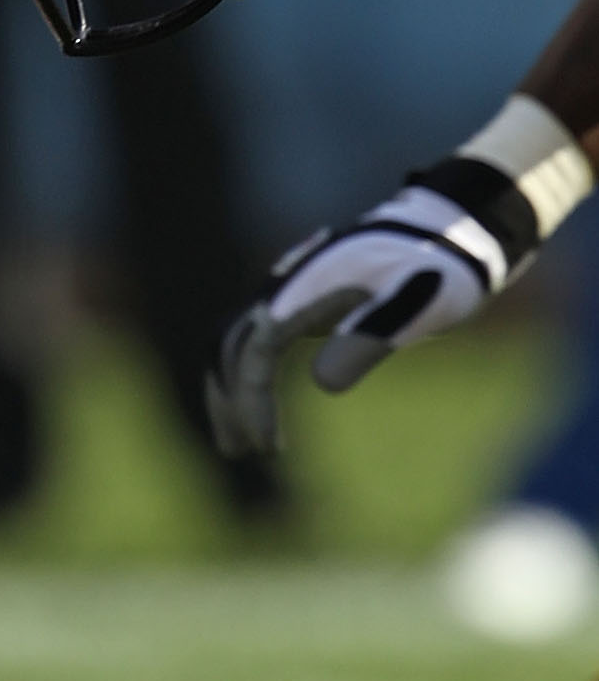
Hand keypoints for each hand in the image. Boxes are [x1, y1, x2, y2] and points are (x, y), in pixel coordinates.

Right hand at [207, 184, 511, 459]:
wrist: (451, 230)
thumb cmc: (438, 270)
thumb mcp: (414, 306)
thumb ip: (369, 339)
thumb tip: (321, 383)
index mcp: (304, 290)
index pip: (256, 353)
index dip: (253, 401)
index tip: (269, 446)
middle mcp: (286, 287)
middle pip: (231, 347)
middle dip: (228, 400)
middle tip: (238, 451)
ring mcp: (292, 291)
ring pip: (238, 341)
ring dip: (230, 388)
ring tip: (239, 439)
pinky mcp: (304, 299)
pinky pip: (259, 339)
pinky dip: (251, 374)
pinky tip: (264, 403)